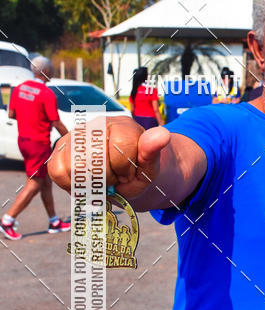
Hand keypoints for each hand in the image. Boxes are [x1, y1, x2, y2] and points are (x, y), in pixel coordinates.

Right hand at [48, 116, 171, 199]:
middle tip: (115, 178)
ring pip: (74, 167)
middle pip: (93, 159)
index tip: (130, 174)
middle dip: (107, 178)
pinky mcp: (59, 150)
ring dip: (90, 183)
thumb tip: (163, 134)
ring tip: (102, 180)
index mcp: (122, 125)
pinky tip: (86, 182)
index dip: (125, 170)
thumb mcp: (150, 168)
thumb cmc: (138, 172)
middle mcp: (95, 125)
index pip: (119, 149)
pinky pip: (56, 171)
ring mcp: (75, 136)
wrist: (127, 177)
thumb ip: (152, 152)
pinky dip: (71, 184)